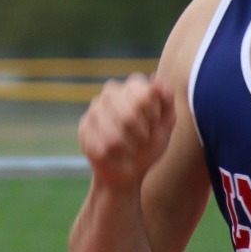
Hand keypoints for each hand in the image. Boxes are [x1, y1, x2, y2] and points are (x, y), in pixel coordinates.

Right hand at [78, 76, 175, 190]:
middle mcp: (110, 93)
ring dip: (128, 146)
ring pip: (114, 132)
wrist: (129, 171)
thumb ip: (167, 102)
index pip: (141, 92)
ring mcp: (94, 110)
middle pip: (128, 113)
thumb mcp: (165, 126)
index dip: (151, 112)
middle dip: (140, 132)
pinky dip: (114, 156)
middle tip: (143, 138)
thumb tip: (156, 80)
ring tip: (130, 148)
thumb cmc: (150, 146)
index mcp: (132, 87)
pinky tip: (115, 155)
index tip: (154, 123)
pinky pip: (101, 146)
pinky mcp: (84, 128)